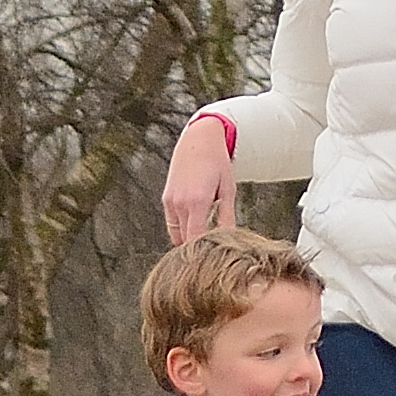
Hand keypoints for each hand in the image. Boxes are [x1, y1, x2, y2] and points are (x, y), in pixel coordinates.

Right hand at [157, 117, 237, 241]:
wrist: (198, 140)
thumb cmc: (217, 163)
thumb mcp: (228, 190)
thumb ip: (227, 217)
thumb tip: (229, 239)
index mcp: (197, 201)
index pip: (195, 239)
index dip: (204, 252)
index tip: (216, 256)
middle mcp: (180, 203)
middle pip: (185, 240)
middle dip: (197, 249)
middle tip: (213, 253)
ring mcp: (170, 201)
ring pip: (176, 234)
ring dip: (188, 239)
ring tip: (206, 239)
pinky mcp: (166, 198)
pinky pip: (172, 223)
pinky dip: (182, 229)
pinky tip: (196, 224)